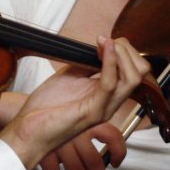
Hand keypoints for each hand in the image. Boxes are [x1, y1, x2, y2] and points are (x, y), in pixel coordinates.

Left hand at [0, 36, 147, 169]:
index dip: (124, 50)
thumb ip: (87, 64)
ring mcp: (104, 108)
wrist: (29, 130)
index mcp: (107, 96)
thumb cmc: (46, 107)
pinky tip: (102, 48)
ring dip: (120, 54)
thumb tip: (99, 47)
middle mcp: (111, 103)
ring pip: (132, 78)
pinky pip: (110, 84)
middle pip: (140, 73)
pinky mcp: (93, 111)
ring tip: (104, 43)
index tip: (104, 40)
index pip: (135, 71)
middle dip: (127, 50)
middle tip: (106, 41)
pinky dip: (109, 62)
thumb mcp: (70, 76)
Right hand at [39, 121, 125, 169]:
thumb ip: (90, 129)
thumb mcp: (76, 117)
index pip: (111, 135)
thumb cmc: (56, 119)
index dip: (118, 151)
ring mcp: (58, 142)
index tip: (116, 163)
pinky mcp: (44, 151)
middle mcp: (75, 130)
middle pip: (94, 160)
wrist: (26, 115)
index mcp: (87, 119)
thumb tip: (107, 158)